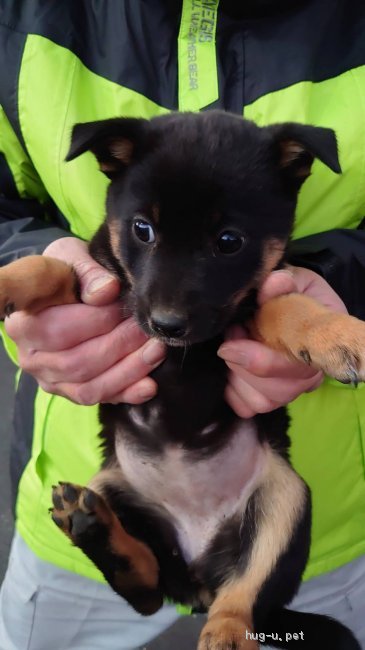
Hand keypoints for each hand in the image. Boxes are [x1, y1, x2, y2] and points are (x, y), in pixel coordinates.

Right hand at [5, 238, 165, 404]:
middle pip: (77, 360)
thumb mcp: (72, 257)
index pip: (53, 327)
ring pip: (90, 385)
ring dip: (129, 369)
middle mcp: (30, 354)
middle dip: (120, 343)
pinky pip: (99, 398)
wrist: (64, 289)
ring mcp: (48, 377)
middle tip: (146, 325)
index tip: (109, 307)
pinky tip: (149, 384)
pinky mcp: (69, 391)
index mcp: (23, 321)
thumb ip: (88, 271)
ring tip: (156, 349)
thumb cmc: (66, 271)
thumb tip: (107, 292)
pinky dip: (127, 392)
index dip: (86, 322)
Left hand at [218, 267, 347, 417]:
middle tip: (234, 332)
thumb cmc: (295, 294)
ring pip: (262, 401)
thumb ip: (284, 283)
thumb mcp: (295, 280)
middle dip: (245, 363)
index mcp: (320, 346)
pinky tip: (230, 367)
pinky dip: (232, 390)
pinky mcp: (267, 398)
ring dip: (238, 375)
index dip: (262, 359)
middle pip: (278, 391)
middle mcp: (309, 375)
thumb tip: (275, 282)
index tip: (237, 333)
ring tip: (232, 345)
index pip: (297, 368)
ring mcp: (289, 389)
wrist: (289, 304)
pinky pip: (247, 407)